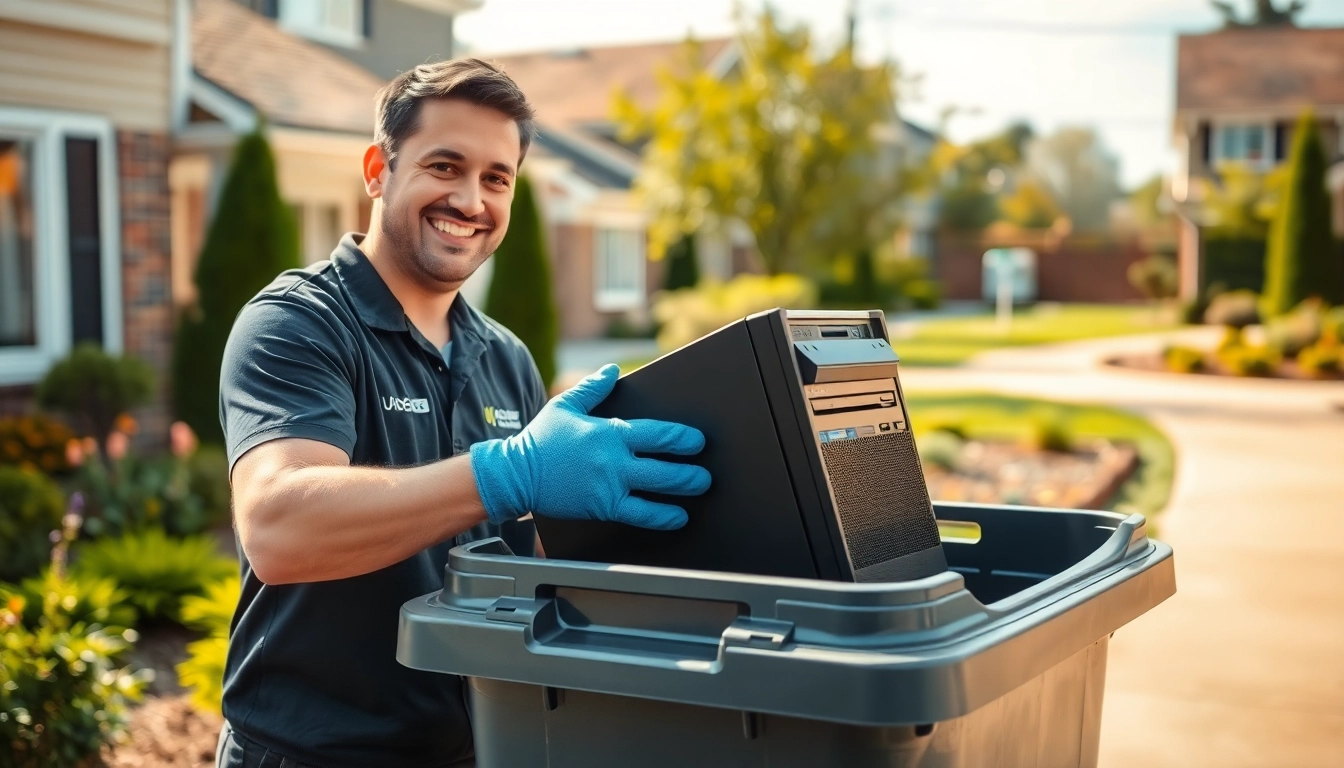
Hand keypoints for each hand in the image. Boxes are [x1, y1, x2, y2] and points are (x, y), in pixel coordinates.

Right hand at [469, 365, 710, 529]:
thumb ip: (593, 388)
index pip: (656, 434)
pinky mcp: (602, 507)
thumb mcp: (565, 406)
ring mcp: (609, 486)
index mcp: (608, 432)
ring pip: (657, 490)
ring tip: (700, 488)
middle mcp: (613, 460)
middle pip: (664, 465)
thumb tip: (613, 369)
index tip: (697, 441)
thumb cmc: (540, 441)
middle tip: (706, 471)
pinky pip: (640, 514)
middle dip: (690, 469)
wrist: (516, 474)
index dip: (682, 438)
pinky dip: (662, 517)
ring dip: (683, 490)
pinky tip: (678, 517)